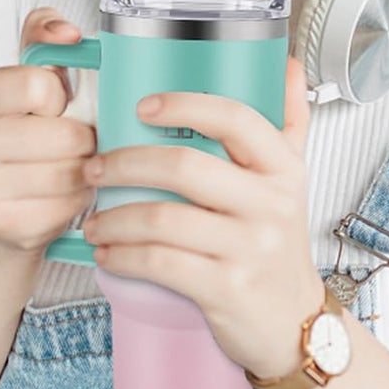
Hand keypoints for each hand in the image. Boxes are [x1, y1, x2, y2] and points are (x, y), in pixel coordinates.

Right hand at [0, 7, 97, 254]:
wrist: (5, 196)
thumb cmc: (27, 126)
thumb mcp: (33, 70)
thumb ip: (46, 33)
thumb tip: (66, 33)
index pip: (40, 85)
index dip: (60, 95)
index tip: (53, 105)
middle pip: (63, 135)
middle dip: (84, 137)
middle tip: (78, 140)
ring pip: (70, 172)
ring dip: (87, 168)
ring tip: (76, 164)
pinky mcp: (2, 225)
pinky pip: (68, 206)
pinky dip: (80, 198)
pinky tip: (68, 192)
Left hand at [80, 56, 322, 378]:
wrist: (294, 323)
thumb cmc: (279, 246)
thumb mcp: (292, 181)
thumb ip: (290, 121)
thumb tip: (289, 66)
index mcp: (282, 169)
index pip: (235, 119)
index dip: (185, 105)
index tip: (143, 107)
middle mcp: (270, 204)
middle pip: (184, 166)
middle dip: (126, 163)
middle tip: (95, 167)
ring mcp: (249, 248)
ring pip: (163, 218)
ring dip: (114, 217)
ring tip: (94, 219)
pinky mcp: (226, 289)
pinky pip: (160, 263)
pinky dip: (123, 255)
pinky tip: (109, 252)